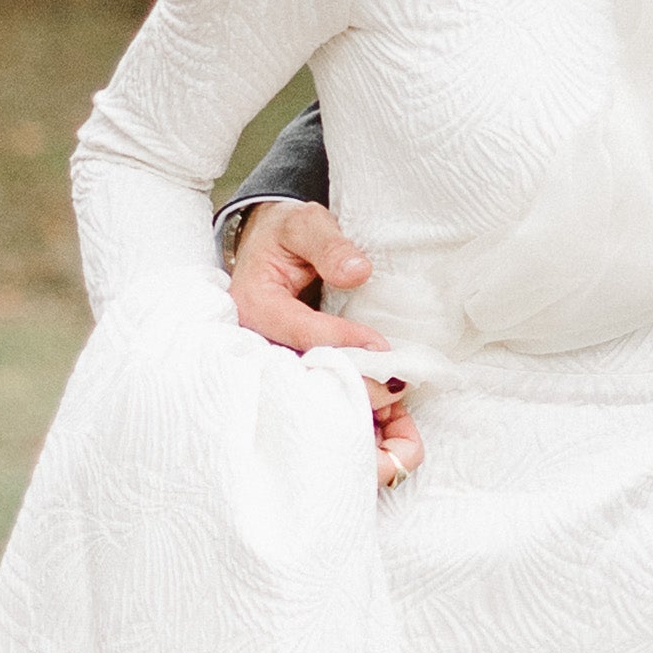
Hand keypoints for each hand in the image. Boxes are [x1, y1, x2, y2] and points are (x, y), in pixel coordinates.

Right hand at [227, 200, 419, 487]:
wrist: (267, 250)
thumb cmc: (286, 236)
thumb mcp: (304, 224)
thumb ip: (329, 245)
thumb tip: (358, 272)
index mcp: (253, 306)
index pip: (300, 332)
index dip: (342, 342)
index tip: (382, 348)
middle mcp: (256, 345)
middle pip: (301, 380)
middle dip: (352, 390)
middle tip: (398, 388)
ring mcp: (271, 366)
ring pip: (309, 402)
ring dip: (354, 414)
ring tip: (398, 418)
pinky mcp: (289, 378)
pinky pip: (316, 406)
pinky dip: (352, 418)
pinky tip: (389, 427)